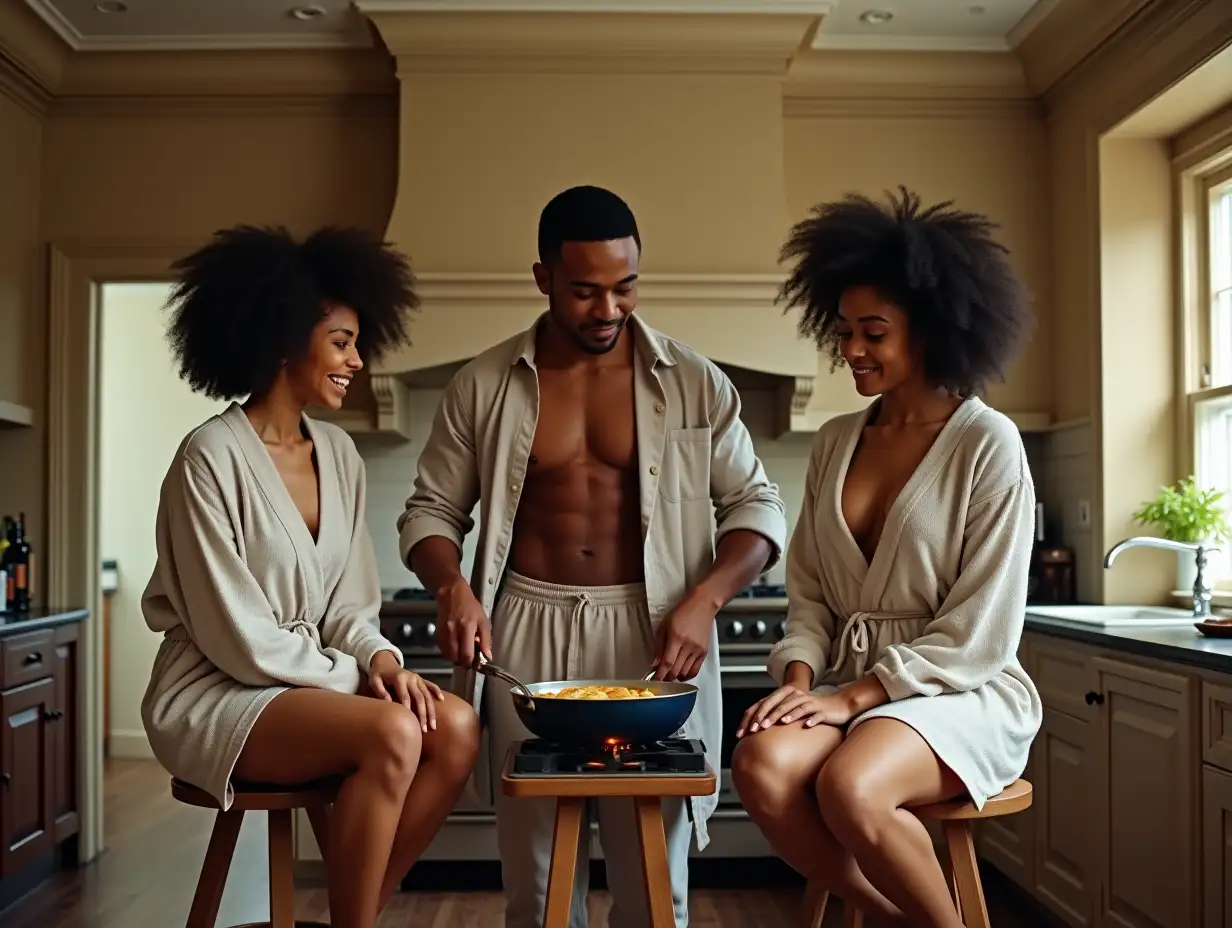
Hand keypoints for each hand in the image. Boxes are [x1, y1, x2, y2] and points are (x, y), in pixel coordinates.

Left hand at [368, 651, 443, 731]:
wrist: (385, 661)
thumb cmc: (378, 674)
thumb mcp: (374, 680)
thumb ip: (380, 690)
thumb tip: (388, 702)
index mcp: (399, 678)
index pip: (405, 696)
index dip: (408, 709)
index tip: (411, 723)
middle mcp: (411, 678)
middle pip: (420, 698)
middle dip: (423, 715)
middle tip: (425, 729)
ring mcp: (418, 678)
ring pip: (427, 695)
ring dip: (431, 711)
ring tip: (433, 726)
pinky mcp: (421, 679)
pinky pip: (431, 685)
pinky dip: (436, 691)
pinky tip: (442, 700)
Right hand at [435, 579, 491, 667]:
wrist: (452, 594)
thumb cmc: (470, 606)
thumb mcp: (483, 621)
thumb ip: (486, 640)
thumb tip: (487, 657)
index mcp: (467, 628)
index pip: (466, 654)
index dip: (471, 663)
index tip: (476, 663)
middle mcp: (453, 631)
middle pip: (455, 658)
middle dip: (463, 662)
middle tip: (469, 657)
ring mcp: (443, 633)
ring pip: (447, 656)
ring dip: (456, 658)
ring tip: (462, 651)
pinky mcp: (437, 633)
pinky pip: (442, 650)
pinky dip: (449, 652)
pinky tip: (455, 646)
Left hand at [652, 591, 716, 681]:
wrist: (702, 606)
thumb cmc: (682, 612)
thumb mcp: (664, 625)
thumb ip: (658, 645)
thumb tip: (654, 663)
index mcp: (676, 638)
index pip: (667, 663)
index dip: (660, 675)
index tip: (654, 680)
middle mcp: (688, 646)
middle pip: (676, 670)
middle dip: (666, 677)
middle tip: (660, 676)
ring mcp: (697, 650)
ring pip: (685, 672)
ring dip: (675, 676)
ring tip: (669, 673)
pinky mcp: (704, 652)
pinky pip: (695, 670)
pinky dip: (687, 675)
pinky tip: (681, 673)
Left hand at [736, 686, 852, 736]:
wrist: (839, 705)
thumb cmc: (813, 710)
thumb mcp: (793, 710)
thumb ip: (777, 714)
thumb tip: (757, 727)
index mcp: (787, 695)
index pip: (765, 703)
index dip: (753, 716)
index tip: (745, 731)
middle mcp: (797, 696)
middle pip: (777, 704)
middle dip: (764, 716)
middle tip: (755, 729)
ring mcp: (810, 702)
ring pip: (794, 707)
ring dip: (782, 715)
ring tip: (772, 725)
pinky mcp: (822, 710)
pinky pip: (815, 714)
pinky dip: (810, 719)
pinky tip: (806, 726)